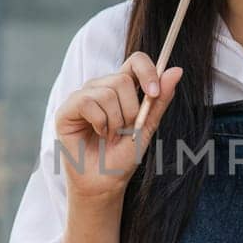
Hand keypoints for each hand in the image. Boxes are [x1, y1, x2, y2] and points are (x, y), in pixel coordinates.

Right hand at [54, 53, 183, 203]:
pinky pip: (88, 102)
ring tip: (111, 136)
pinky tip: (97, 134)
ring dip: (115, 122)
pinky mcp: (66, 110)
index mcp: (121, 88)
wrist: (105, 182)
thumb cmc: (123, 156)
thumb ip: (160, 100)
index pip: (135, 61)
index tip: (154, 93)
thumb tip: (177, 71)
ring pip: (106, 92)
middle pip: (122, 79)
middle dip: (130, 111)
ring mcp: (82, 97)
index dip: (147, 71)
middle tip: (125, 130)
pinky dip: (99, 123)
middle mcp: (100, 88)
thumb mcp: (147, 127)